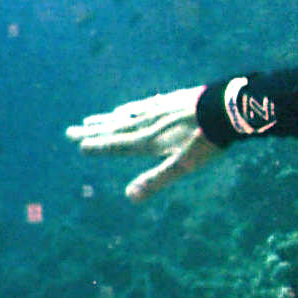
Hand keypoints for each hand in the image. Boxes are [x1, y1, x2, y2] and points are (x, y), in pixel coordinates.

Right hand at [66, 86, 219, 200]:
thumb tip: (130, 197)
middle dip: (93, 132)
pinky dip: (130, 107)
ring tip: (92, 120)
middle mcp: (148, 123)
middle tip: (70, 131)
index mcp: (148, 141)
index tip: (78, 146)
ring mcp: (160, 109)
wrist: (227, 108)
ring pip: (127, 115)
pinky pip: (144, 104)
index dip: (97, 146)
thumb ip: (156, 180)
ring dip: (108, 119)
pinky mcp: (172, 100)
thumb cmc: (206, 140)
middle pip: (115, 128)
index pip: (116, 145)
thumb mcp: (183, 166)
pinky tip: (128, 107)